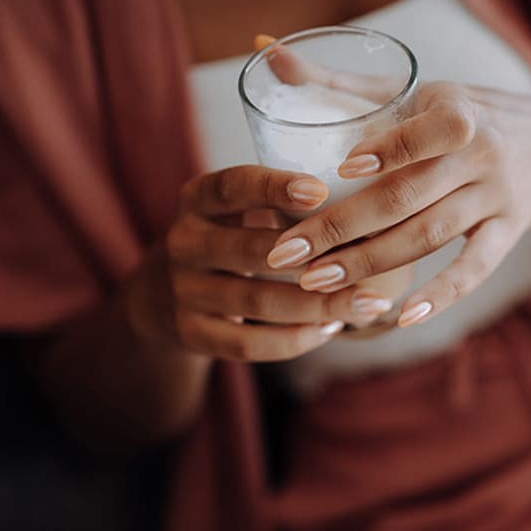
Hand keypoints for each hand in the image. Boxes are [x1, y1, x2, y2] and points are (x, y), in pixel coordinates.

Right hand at [123, 166, 396, 361]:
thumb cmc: (226, 239)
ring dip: (317, 305)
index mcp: (196, 200)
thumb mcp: (233, 210)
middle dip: (316, 258)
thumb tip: (365, 200)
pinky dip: (293, 340)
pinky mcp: (189, 333)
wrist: (159, 297)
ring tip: (367, 303)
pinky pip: (247, 344)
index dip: (274, 188)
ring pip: (257, 302)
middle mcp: (182, 242)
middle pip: (252, 251)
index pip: (232, 187)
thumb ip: (278, 203)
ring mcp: (181, 291)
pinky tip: (329, 329)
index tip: (320, 190)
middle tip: (371, 261)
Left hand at [263, 83, 530, 326]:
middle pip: (408, 196)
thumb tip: (265, 50)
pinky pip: (472, 272)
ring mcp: (497, 198)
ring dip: (371, 263)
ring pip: (429, 235)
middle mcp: (483, 154)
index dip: (386, 151)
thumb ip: (337, 81)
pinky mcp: (507, 235)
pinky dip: (439, 297)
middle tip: (287, 253)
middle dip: (343, 226)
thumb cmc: (458, 113)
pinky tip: (399, 317)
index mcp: (457, 111)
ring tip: (315, 284)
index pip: (423, 133)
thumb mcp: (412, 90)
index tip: (339, 172)